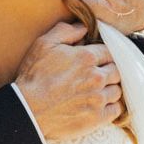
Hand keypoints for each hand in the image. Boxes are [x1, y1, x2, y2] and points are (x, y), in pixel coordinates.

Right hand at [15, 21, 122, 140]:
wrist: (27, 109)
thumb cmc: (33, 77)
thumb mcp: (43, 45)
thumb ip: (65, 31)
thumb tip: (83, 26)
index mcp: (87, 57)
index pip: (109, 52)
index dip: (101, 55)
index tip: (94, 61)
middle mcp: (96, 77)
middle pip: (116, 71)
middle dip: (107, 71)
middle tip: (94, 76)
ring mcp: (98, 98)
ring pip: (116, 90)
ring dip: (109, 89)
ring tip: (97, 91)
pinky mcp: (97, 117)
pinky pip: (115, 110)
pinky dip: (110, 107)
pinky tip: (100, 105)